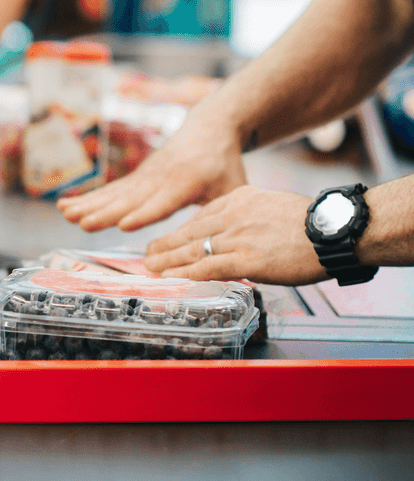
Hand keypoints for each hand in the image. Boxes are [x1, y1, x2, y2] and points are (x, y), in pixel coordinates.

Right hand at [57, 111, 246, 231]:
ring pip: (113, 194)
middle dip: (106, 213)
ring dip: (88, 205)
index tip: (124, 224)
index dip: (144, 214)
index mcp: (187, 183)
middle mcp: (160, 179)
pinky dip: (86, 199)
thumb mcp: (234, 188)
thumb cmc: (225, 164)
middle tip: (84, 223)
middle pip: (129, 199)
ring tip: (66, 214)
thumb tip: (227, 251)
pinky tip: (63, 206)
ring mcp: (144, 178)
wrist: (209, 128)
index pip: (162, 202)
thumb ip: (226, 217)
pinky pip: (108, 191)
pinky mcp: (134, 179)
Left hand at [143, 187, 327, 285]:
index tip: (170, 239)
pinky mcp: (245, 259)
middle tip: (148, 254)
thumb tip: (237, 238)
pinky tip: (171, 278)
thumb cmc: (314, 225)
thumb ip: (250, 221)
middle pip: (190, 232)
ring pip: (192, 250)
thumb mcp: (274, 209)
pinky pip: (206, 267)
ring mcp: (237, 237)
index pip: (203, 216)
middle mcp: (234, 215)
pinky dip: (185, 273)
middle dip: (166, 245)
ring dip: (168, 261)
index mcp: (241, 198)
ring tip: (151, 269)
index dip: (182, 232)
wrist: (335, 231)